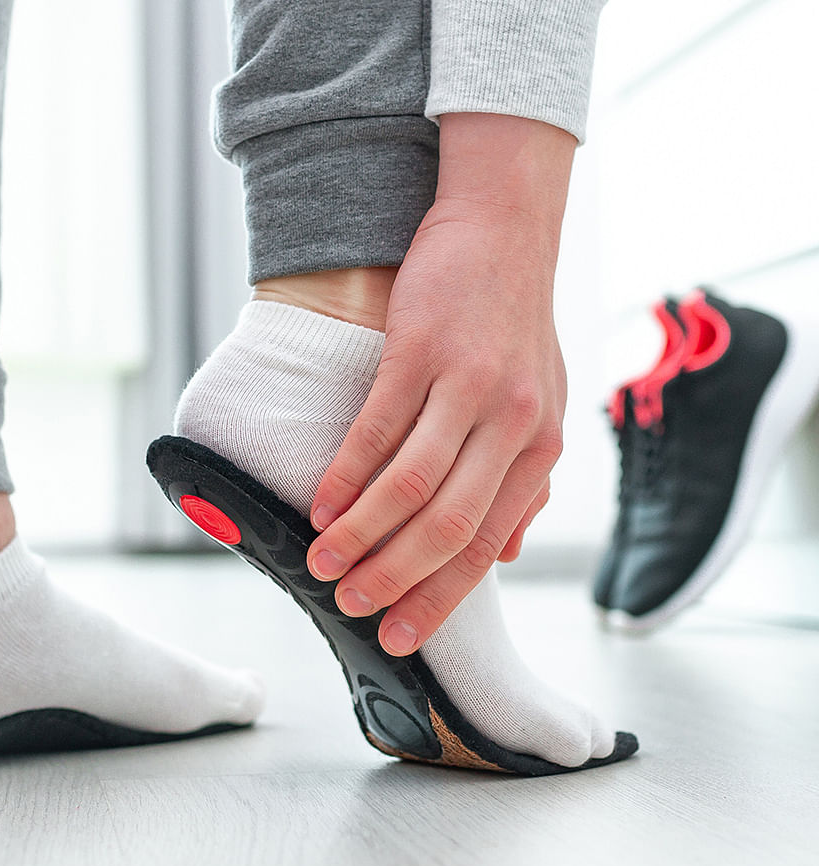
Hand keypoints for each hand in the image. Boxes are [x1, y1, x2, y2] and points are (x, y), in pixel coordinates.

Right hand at [305, 114, 574, 655]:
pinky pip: (378, 429)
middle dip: (394, 578)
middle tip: (351, 606)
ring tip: (323, 564)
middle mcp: (514, 423)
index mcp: (542, 447)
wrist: (505, 231)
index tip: (400, 633)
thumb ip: (527, 482)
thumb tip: (510, 552)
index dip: (440, 595)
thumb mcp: (543, 406)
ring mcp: (468, 385)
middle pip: (447, 525)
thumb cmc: (515, 324)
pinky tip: (322, 506)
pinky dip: (346, 475)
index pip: (486, 542)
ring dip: (361, 534)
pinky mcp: (422, 349)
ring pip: (409, 485)